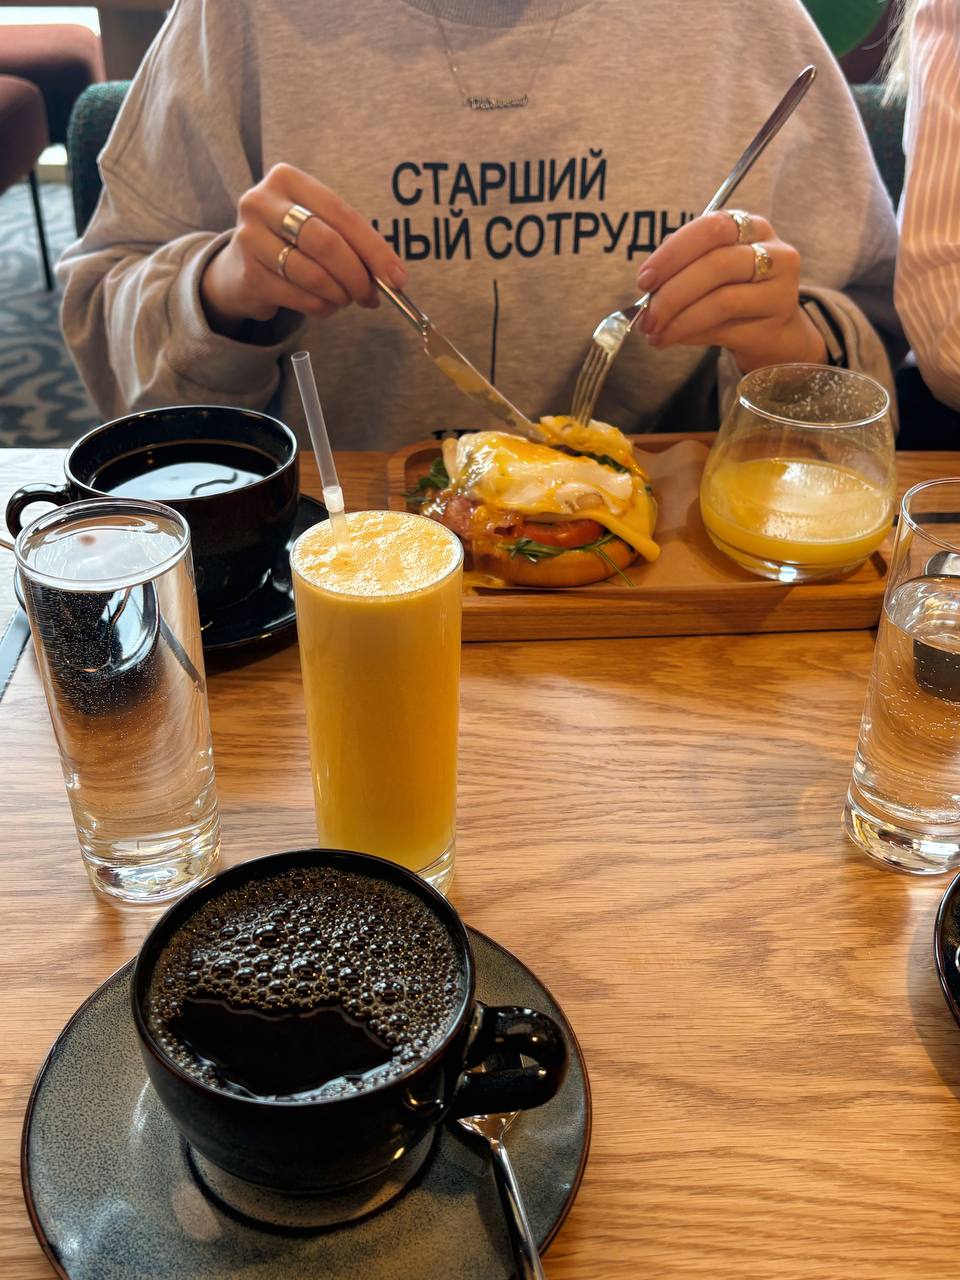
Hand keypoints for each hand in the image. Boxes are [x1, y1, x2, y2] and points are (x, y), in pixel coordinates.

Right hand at [200, 163, 406, 336]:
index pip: (342, 214)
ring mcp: (250, 238)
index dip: (374, 249)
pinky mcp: (249, 274)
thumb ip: (351, 242)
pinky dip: (322, 307)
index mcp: (287, 179)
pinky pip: (300, 297)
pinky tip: (326, 305)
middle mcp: (262, 203)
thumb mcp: (319, 226)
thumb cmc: (291, 241)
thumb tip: (392, 276)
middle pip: (326, 243)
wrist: (240, 266)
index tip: (397, 277)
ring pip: (313, 275)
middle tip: (371, 296)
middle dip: (357, 275)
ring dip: (340, 295)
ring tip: (346, 299)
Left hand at [634, 210, 826, 371]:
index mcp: (752, 227)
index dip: (673, 253)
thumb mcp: (709, 269)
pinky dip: (692, 335)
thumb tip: (648, 285)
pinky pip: (726, 331)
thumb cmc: (733, 291)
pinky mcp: (775, 327)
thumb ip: (682, 266)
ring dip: (680, 320)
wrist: (771, 331)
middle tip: (646, 316)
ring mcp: (780, 291)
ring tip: (654, 333)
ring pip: (723, 301)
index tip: (644, 280)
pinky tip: (673, 339)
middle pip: (718, 265)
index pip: (712, 229)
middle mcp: (774, 253)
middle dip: (673, 293)